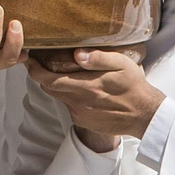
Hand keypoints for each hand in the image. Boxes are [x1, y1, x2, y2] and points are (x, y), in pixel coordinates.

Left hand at [26, 49, 163, 144]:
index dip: (35, 70)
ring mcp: (80, 114)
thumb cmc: (134, 86)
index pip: (49, 79)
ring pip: (60, 97)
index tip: (30, 60)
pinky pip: (70, 106)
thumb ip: (99, 58)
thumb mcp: (123, 64)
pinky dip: (71, 97)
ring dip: (59, 86)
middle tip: (42, 63)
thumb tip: (77, 54)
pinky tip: (84, 90)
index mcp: (86, 87)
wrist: (144, 115)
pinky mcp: (83, 121)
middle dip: (42, 76)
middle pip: (49, 88)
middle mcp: (79, 102)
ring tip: (67, 73)